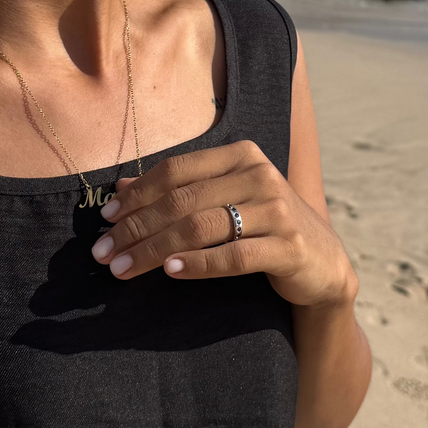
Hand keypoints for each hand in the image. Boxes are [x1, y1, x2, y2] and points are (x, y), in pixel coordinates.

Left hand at [90, 140, 356, 308]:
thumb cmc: (262, 227)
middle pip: (183, 200)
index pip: (177, 171)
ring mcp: (278, 210)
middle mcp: (260, 175)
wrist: (323, 263)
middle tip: (104, 252)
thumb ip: (179, 191)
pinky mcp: (289, 246)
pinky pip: (234, 255)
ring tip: (125, 268)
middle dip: (137, 227)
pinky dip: (198, 263)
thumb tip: (121, 188)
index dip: (137, 194)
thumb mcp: (222, 202)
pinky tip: (171, 271)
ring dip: (155, 250)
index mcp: (241, 155)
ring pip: (202, 227)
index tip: (106, 219)